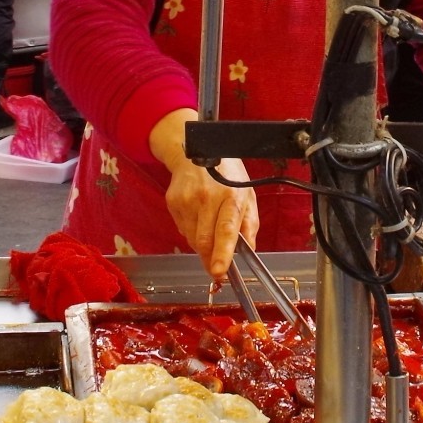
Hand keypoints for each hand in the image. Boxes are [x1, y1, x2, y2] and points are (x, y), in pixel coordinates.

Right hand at [149, 110, 258, 281]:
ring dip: (202, 244)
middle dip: (210, 259)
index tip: (220, 271)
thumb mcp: (248, 194)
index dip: (222, 253)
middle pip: (205, 241)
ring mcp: (187, 200)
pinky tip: (198, 217)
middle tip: (217, 268)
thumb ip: (250, 224)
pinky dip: (192, 232)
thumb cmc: (226, 174)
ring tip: (209, 227)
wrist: (194, 152)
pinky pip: (183, 230)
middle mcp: (207, 198)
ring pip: (192, 239)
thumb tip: (249, 250)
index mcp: (231, 196)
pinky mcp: (173, 202)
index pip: (226, 230)